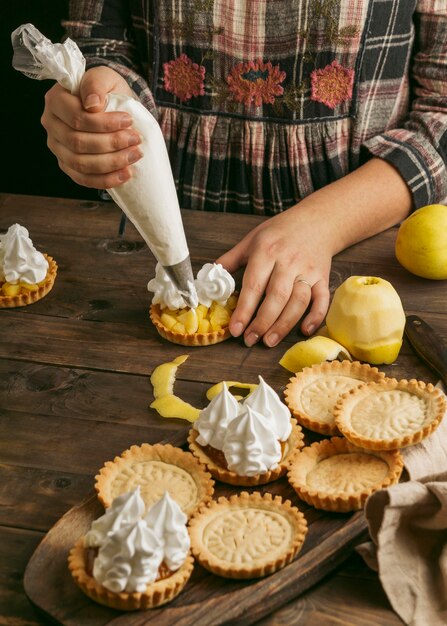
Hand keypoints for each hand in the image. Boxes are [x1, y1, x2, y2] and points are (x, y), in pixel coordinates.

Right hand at [41, 66, 142, 188]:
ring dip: (112, 163)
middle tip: (136, 140)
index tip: (129, 120)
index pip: (77, 118)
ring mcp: (57, 148)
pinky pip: (83, 179)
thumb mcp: (106, 77)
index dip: (104, 123)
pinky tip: (125, 174)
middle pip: (79, 143)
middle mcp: (51, 124)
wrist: (111, 108)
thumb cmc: (107, 91)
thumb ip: (96, 83)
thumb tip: (92, 105)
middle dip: (112, 144)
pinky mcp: (67, 165)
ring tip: (135, 155)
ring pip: (81, 164)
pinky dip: (106, 180)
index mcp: (55, 100)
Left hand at [216, 203, 333, 346]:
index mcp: (266, 252)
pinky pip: (322, 300)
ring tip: (269, 340)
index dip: (244, 310)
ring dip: (284, 324)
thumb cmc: (279, 232)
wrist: (316, 220)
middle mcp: (288, 262)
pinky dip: (316, 317)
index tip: (235, 329)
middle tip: (250, 340)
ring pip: (298, 301)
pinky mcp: (323, 277)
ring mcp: (308, 270)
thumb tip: (210, 279)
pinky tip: (304, 331)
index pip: (253, 285)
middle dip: (262, 322)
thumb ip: (230, 260)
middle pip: (276, 297)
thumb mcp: (251, 240)